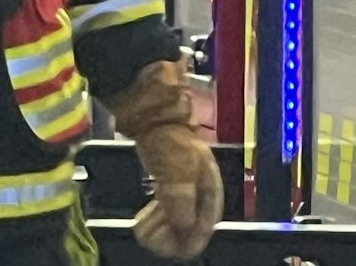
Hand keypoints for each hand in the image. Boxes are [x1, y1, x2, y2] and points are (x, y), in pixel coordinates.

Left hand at [109, 60, 222, 260]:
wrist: (149, 105)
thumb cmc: (167, 135)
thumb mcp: (177, 176)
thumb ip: (182, 207)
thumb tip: (185, 232)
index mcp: (211, 185)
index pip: (206, 223)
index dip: (191, 241)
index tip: (175, 251)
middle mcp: (201, 182)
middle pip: (192, 220)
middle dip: (174, 235)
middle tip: (153, 243)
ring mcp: (184, 176)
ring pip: (178, 211)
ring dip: (164, 226)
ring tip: (145, 232)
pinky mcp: (166, 169)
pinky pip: (166, 200)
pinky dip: (158, 213)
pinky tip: (146, 219)